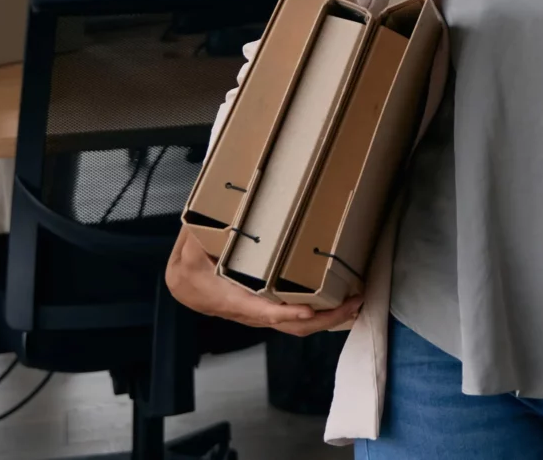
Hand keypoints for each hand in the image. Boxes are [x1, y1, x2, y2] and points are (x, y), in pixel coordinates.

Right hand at [164, 229, 361, 336]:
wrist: (186, 287)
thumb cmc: (190, 268)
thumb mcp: (190, 249)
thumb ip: (201, 233)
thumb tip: (220, 215)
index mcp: (233, 299)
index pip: (262, 311)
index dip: (285, 313)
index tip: (307, 311)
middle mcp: (252, 312)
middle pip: (291, 325)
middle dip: (324, 318)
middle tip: (353, 302)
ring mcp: (263, 314)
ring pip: (298, 326)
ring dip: (328, 318)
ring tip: (356, 302)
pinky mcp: (269, 310)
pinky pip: (297, 319)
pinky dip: (320, 314)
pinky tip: (340, 301)